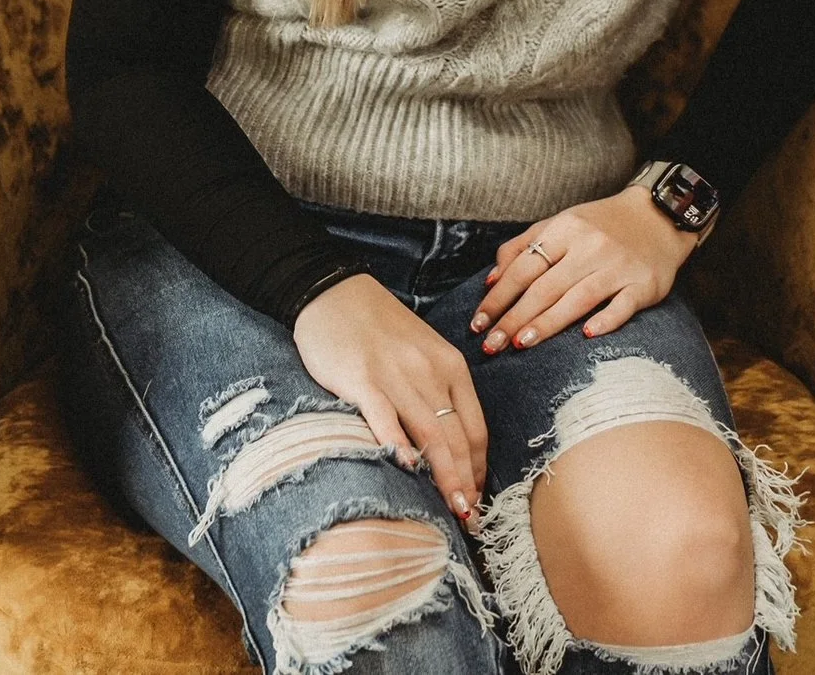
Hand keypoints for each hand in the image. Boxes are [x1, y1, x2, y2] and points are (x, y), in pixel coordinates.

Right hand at [293, 274, 488, 525]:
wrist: (334, 291)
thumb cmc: (379, 329)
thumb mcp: (423, 352)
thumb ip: (438, 391)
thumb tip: (450, 445)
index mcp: (450, 367)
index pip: (475, 428)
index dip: (480, 469)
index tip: (479, 499)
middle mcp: (430, 372)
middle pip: (457, 438)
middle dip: (468, 483)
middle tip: (474, 522)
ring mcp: (396, 376)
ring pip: (430, 434)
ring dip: (444, 477)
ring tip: (453, 511)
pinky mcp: (361, 379)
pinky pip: (384, 416)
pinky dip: (397, 443)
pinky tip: (406, 468)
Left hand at [468, 187, 698, 354]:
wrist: (659, 216)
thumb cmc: (601, 225)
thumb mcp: (561, 223)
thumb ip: (523, 246)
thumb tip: (492, 281)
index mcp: (565, 230)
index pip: (523, 268)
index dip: (498, 297)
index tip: (478, 322)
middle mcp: (590, 247)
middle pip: (545, 287)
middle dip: (514, 318)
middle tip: (491, 345)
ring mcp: (618, 266)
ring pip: (578, 298)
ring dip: (548, 323)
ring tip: (521, 344)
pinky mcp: (643, 285)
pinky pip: (623, 305)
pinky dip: (606, 320)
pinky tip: (587, 335)